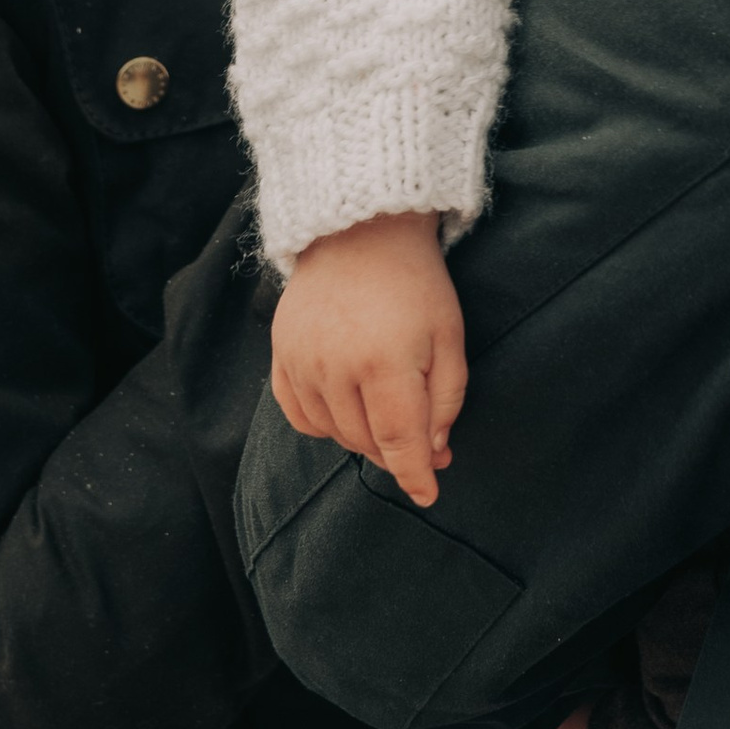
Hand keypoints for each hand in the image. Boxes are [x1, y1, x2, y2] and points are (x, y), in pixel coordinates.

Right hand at [270, 211, 465, 507]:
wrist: (359, 232)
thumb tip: (434, 453)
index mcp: (384, 361)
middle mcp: (334, 367)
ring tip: (386, 410)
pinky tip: (347, 406)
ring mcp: (301, 362)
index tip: (428, 496)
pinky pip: (299, 415)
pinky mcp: (280, 355)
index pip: (398, 440)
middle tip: (421, 441)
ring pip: (332, 433)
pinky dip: (324, 423)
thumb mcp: (449, 335)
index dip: (413, 475)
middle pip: (365, 441)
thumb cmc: (414, 283)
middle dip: (395, 451)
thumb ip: (446, 399)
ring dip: (362, 436)